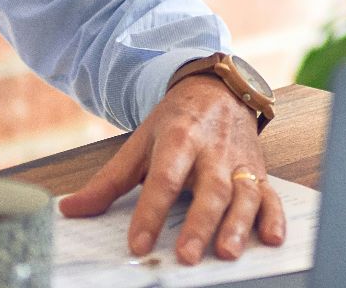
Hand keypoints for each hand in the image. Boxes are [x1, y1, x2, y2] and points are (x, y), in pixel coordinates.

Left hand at [56, 75, 281, 264]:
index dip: (151, 212)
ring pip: (243, 193)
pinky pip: (271, 195)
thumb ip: (109, 181)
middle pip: (209, 188)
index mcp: (180, 138)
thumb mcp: (141, 142)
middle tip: (186, 254)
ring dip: (238, 224)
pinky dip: (274, 216)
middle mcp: (213, 150)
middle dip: (200, 223)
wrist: (220, 90)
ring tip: (226, 252)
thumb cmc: (178, 121)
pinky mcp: (259, 171)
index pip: (164, 178)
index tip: (139, 244)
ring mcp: (240, 162)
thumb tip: (70, 209)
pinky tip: (272, 238)